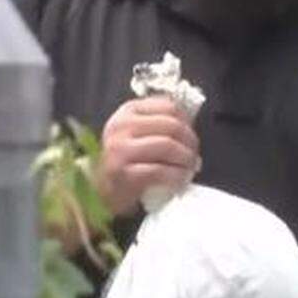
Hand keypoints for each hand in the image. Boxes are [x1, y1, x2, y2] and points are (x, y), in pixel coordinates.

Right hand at [98, 97, 199, 215]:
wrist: (103, 190)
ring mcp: (120, 149)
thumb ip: (161, 123)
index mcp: (129, 111)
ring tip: (189, 168)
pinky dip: (177, 176)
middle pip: (172, 126)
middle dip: (190, 142)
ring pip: (168, 146)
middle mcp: (121, 126)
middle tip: (194, 156)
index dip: (187, 123)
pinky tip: (180, 180)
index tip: (190, 138)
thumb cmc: (128, 160)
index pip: (169, 107)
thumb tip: (192, 126)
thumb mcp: (139, 133)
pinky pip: (160, 171)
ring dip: (186, 159)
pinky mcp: (123, 173)